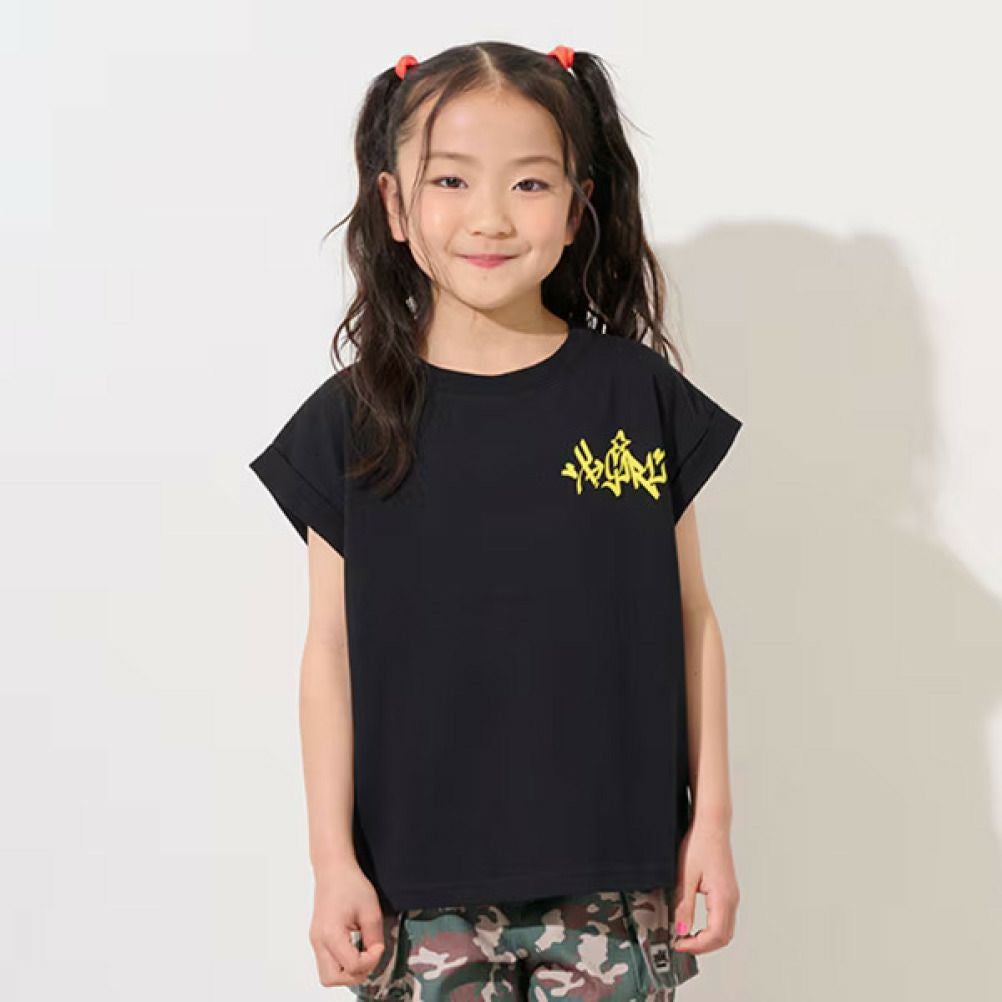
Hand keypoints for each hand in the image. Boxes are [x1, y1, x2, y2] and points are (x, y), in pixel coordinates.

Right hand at [309, 859, 386, 987]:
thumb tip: (375, 953)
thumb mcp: (371, 910)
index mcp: (331, 934)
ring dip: (346, 972)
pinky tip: (353, 948)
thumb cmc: (350, 884)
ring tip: (361, 955)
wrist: (333, 870)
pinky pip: (327, 963)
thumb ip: (374, 938)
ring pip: (327, 975)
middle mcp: (319, 941)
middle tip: (368, 958)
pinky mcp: (317, 938)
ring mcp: (315, 941)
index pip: (351, 966)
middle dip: (354, 974)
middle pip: (332, 979)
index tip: (378, 946)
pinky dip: (341, 963)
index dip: (370, 960)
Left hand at [670, 820, 739, 953]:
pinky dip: (711, 928)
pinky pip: (724, 919)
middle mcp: (731, 899)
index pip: (715, 936)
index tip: (679, 944)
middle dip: (702, 946)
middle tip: (681, 944)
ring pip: (725, 930)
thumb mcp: (685, 877)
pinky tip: (696, 924)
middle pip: (723, 937)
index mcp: (723, 898)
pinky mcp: (727, 892)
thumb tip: (681, 929)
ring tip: (686, 936)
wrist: (711, 826)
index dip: (696, 945)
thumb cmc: (700, 844)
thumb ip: (684, 906)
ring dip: (707, 938)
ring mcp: (731, 896)